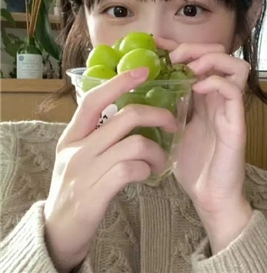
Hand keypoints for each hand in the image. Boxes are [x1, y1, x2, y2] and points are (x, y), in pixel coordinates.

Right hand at [44, 68, 176, 271]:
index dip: (120, 82)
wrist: (58, 229)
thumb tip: (130, 112)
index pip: (95, 99)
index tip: (143, 71)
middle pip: (126, 117)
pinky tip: (148, 174)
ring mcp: (85, 170)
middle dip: (158, 116)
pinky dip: (147, 169)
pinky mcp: (96, 192)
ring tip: (161, 160)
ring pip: (136, 144)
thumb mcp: (78, 154)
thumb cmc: (76, 185)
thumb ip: (97, 134)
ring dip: (157, 151)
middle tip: (172, 124)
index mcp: (71, 134)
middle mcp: (76, 148)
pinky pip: (132, 169)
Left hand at [155, 38, 252, 252]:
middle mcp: (220, 98)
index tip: (157, 45)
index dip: (181, 46)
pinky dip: (215, 82)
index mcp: (205, 97)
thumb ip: (169, 108)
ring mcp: (230, 109)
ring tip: (189, 69)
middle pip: (221, 55)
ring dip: (210, 60)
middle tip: (173, 57)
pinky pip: (233, 91)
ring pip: (236, 66)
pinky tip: (196, 89)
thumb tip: (144, 89)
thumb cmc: (191, 164)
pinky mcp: (236, 123)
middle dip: (196, 48)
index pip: (200, 59)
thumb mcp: (174, 129)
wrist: (209, 195)